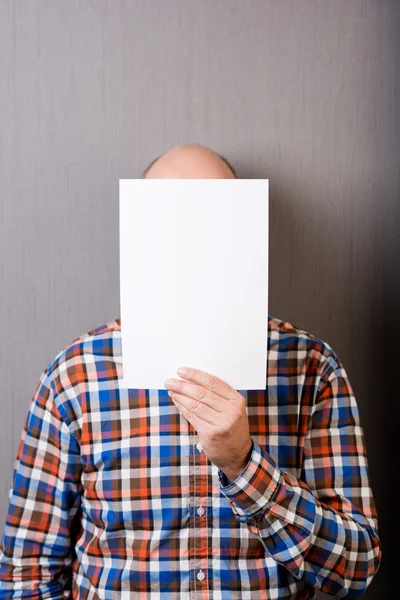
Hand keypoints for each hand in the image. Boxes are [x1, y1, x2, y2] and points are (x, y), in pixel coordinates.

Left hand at [164, 366, 252, 480]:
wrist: (238, 454)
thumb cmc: (232, 427)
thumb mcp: (233, 409)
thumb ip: (218, 396)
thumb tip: (192, 380)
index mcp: (236, 401)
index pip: (213, 383)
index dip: (195, 375)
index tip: (182, 371)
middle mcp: (230, 412)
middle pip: (202, 393)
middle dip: (183, 385)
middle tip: (170, 381)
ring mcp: (220, 424)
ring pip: (195, 405)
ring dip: (180, 396)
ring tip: (171, 390)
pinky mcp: (209, 434)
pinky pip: (192, 417)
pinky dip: (182, 407)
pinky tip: (176, 401)